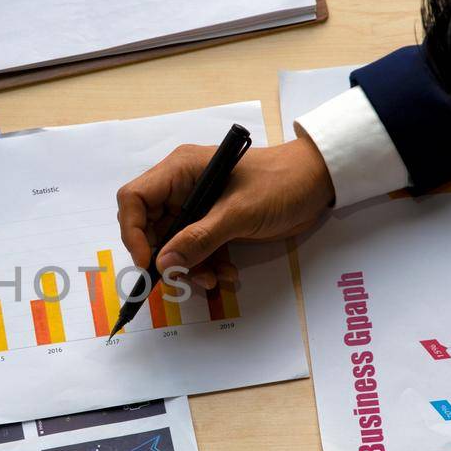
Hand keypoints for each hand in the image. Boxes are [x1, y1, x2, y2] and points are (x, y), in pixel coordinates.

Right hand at [116, 138, 335, 289]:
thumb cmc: (280, 183)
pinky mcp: (213, 223)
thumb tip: (163, 263)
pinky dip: (207, 266)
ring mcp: (197, 206)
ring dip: (189, 267)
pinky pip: (196, 251)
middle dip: (166, 257)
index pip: (134, 199)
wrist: (317, 182)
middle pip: (150, 227)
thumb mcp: (240, 212)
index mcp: (179, 171)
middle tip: (183, 278)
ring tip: (215, 279)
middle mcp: (181, 187)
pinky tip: (228, 275)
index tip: (150, 262)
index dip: (133, 232)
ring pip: (173, 245)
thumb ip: (200, 238)